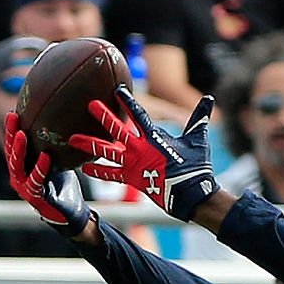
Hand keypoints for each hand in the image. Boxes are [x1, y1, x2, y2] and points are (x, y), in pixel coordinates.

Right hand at [4, 112, 90, 235]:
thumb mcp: (57, 163)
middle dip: (11, 133)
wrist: (70, 212)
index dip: (12, 130)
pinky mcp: (34, 196)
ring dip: (19, 149)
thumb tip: (63, 124)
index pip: (13, 146)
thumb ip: (54, 148)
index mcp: (22, 167)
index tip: (14, 112)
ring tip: (23, 134)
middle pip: (11, 152)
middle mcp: (18, 176)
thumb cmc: (63, 186)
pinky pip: (35, 180)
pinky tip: (45, 157)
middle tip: (13, 117)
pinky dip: (40, 168)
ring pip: (17, 165)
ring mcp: (24, 187)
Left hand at [69, 87, 218, 221]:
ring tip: (73, 139)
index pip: (139, 115)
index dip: (128, 101)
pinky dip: (98, 172)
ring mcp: (135, 164)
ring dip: (90, 144)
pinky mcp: (133, 179)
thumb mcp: (198, 139)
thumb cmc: (197, 166)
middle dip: (104, 116)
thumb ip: (199, 119)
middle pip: (118, 130)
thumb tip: (210, 99)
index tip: (117, 90)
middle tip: (90, 104)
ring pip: (108, 152)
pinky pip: (112, 175)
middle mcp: (141, 149)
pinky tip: (84, 168)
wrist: (192, 193)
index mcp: (155, 137)